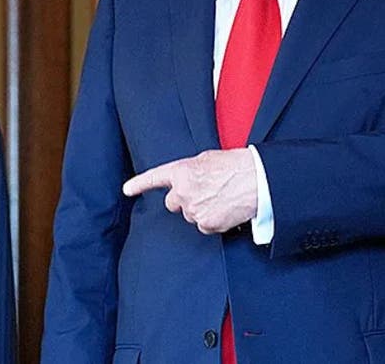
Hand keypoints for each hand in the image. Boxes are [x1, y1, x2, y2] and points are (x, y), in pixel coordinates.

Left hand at [122, 149, 257, 233]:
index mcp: (182, 171)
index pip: (154, 178)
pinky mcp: (206, 224)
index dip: (139, 184)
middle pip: (173, 203)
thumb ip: (191, 170)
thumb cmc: (236, 166)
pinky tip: (225, 209)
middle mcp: (183, 192)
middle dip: (184, 200)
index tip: (127, 190)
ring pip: (190, 215)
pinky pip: (204, 226)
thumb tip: (189, 179)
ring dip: (201, 210)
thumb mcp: (207, 159)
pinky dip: (213, 221)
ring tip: (221, 198)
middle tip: (204, 193)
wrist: (258, 180)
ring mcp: (194, 210)